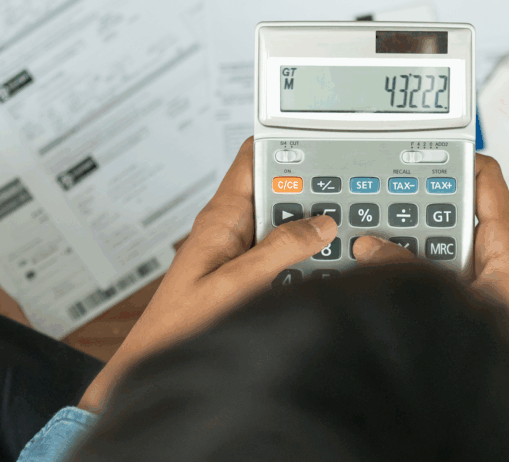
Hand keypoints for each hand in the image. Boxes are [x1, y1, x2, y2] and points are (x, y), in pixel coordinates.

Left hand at [78, 138, 336, 410]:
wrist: (161, 362)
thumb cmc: (183, 325)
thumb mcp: (237, 284)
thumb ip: (279, 250)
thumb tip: (320, 224)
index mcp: (221, 216)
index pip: (254, 158)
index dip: (286, 146)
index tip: (322, 147)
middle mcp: (230, 226)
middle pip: (278, 189)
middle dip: (311, 192)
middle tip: (346, 199)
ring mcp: (239, 249)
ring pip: (284, 222)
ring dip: (311, 229)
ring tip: (341, 235)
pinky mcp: (246, 272)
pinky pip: (282, 252)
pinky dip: (304, 255)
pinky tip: (323, 267)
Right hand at [352, 154, 508, 362]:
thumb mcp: (454, 298)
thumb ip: (411, 269)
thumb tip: (369, 247)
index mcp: (507, 240)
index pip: (484, 175)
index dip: (451, 157)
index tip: (413, 152)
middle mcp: (498, 251)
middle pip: (452, 204)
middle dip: (414, 200)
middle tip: (377, 196)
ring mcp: (484, 274)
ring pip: (439, 237)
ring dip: (407, 236)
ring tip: (370, 233)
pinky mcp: (471, 296)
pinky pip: (438, 266)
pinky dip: (411, 263)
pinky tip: (382, 270)